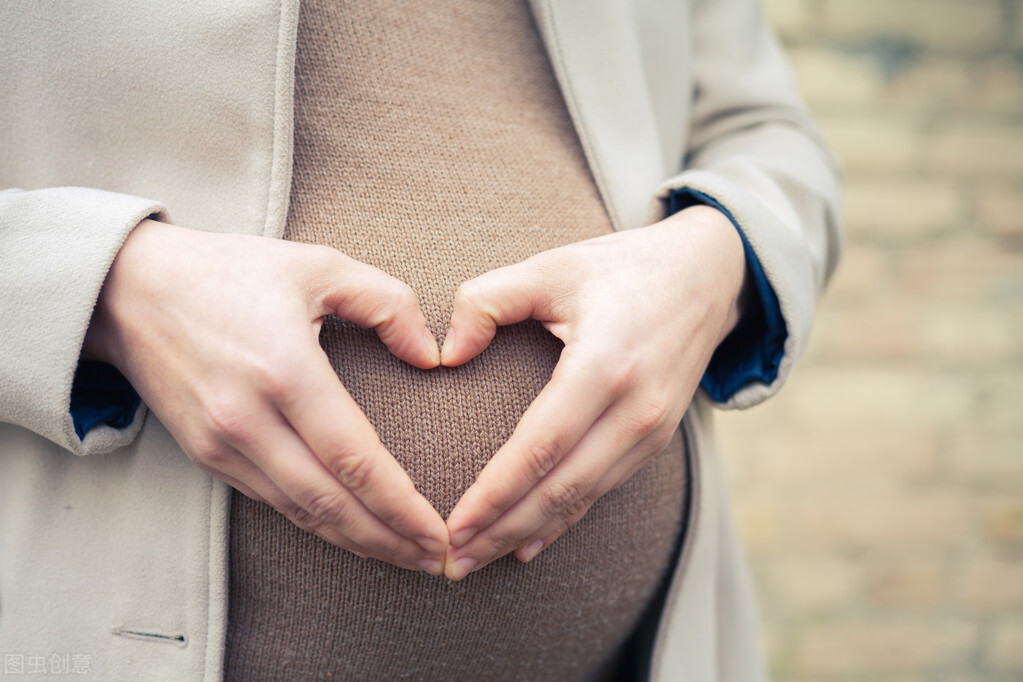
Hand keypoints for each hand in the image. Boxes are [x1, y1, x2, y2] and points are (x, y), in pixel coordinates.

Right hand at [84, 219, 448, 573]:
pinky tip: (351, 530)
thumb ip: (388, 303)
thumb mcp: (318, 265)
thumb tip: (431, 356)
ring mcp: (221, 443)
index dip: (402, 504)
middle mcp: (248, 418)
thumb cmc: (231, 272)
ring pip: (301, 511)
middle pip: (331, 501)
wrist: (130, 290)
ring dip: (357, 541)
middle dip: (390, 539)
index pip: (355, 458)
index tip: (438, 530)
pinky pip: (273, 500)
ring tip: (405, 555)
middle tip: (438, 559)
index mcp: (284, 369)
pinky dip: (317, 523)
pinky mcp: (206, 455)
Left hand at [440, 206, 746, 579]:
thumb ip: (487, 300)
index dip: (494, 493)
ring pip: (582, 498)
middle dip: (502, 530)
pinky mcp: (657, 438)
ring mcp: (652, 429)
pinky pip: (603, 490)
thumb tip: (444, 355)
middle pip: (560, 488)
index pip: (540, 446)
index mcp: (604, 363)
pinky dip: (564, 521)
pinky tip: (529, 544)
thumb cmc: (618, 268)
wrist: (705, 274)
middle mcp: (635, 407)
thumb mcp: (550, 266)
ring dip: (527, 533)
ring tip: (477, 560)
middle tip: (452, 562)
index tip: (452, 525)